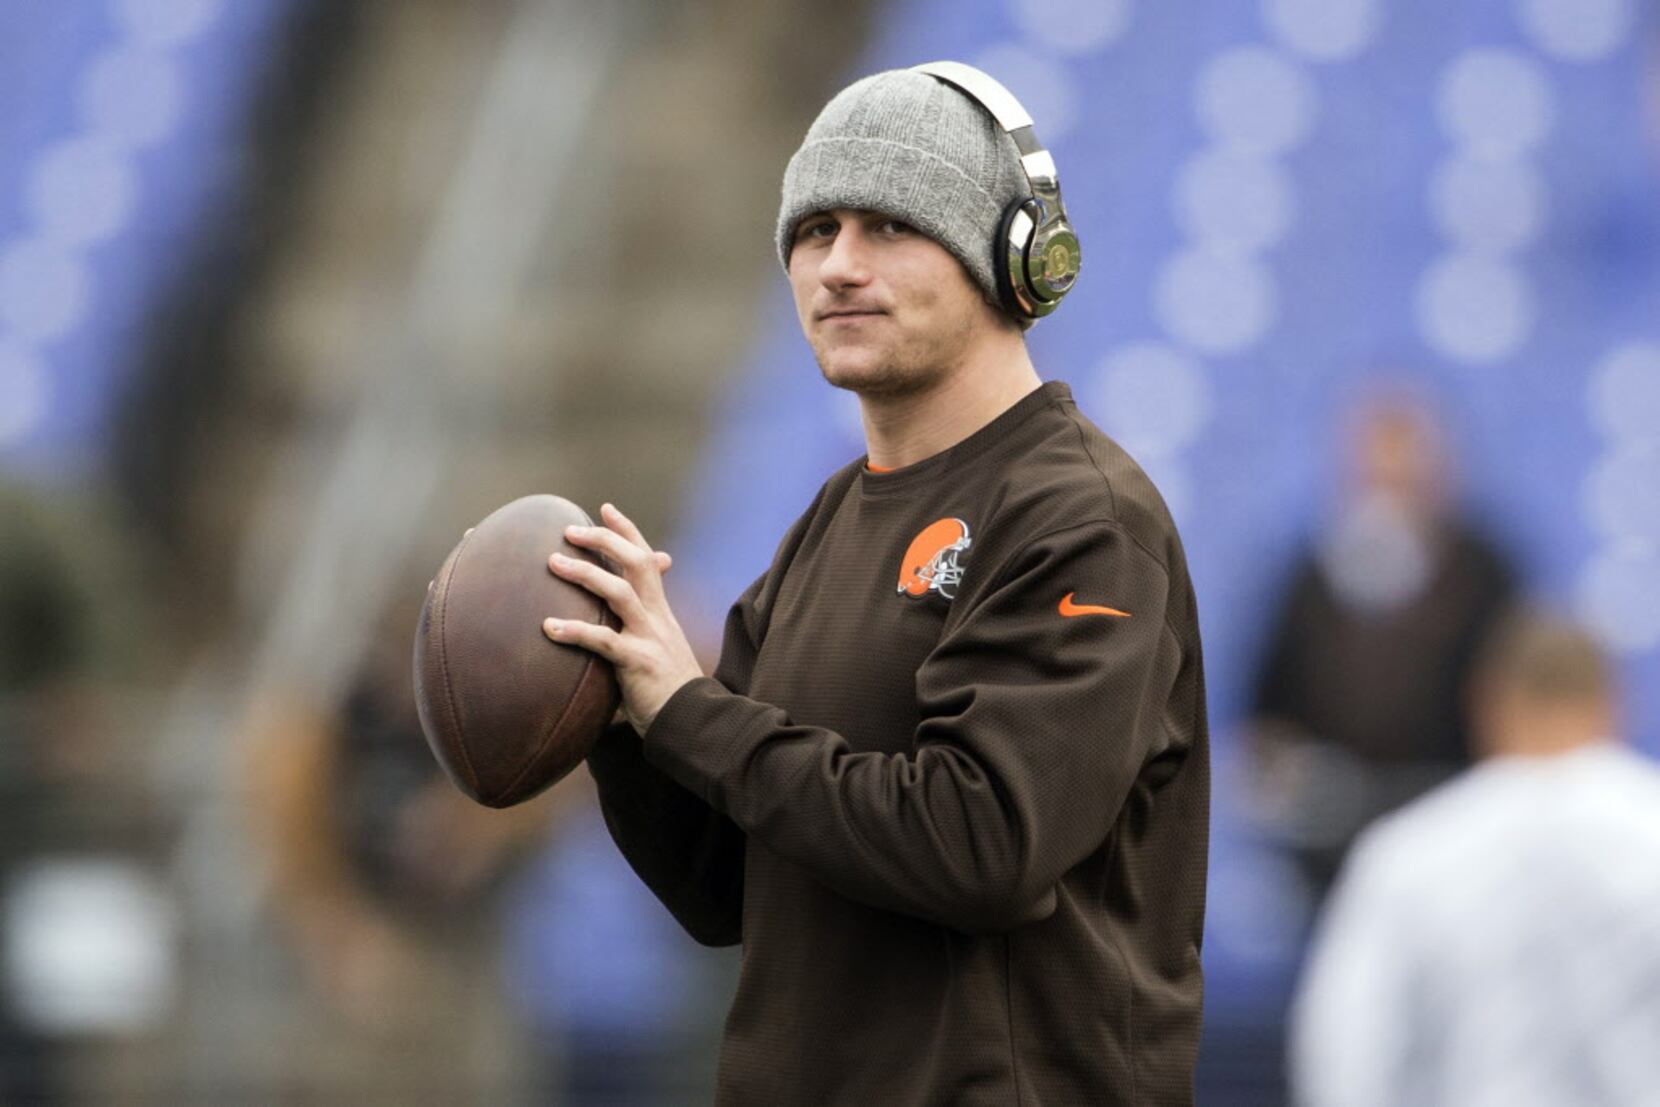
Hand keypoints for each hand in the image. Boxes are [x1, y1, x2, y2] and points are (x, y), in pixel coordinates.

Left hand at [542, 503, 703, 733]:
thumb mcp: (656, 651)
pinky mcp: (638, 662)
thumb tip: (609, 631)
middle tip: (569, 530)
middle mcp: (657, 616)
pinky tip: (548, 627)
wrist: (694, 721)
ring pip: (619, 592)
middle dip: (604, 541)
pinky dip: (575, 631)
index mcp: (660, 611)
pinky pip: (604, 641)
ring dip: (585, 574)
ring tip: (553, 563)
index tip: (606, 509)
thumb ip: (636, 634)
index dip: (627, 532)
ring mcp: (648, 637)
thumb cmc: (668, 690)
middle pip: (634, 563)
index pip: (646, 559)